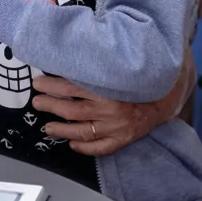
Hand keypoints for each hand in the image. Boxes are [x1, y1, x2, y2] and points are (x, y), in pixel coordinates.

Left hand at [32, 76, 177, 156]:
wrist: (164, 92)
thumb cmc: (136, 76)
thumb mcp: (114, 65)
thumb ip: (94, 63)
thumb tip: (69, 53)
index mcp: (106, 87)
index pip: (71, 86)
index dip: (51, 85)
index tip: (38, 83)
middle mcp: (110, 108)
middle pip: (72, 109)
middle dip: (51, 106)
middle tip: (37, 102)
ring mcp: (116, 126)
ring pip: (83, 131)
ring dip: (62, 130)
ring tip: (48, 127)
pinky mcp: (124, 138)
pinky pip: (101, 147)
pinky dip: (86, 147)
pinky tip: (73, 144)